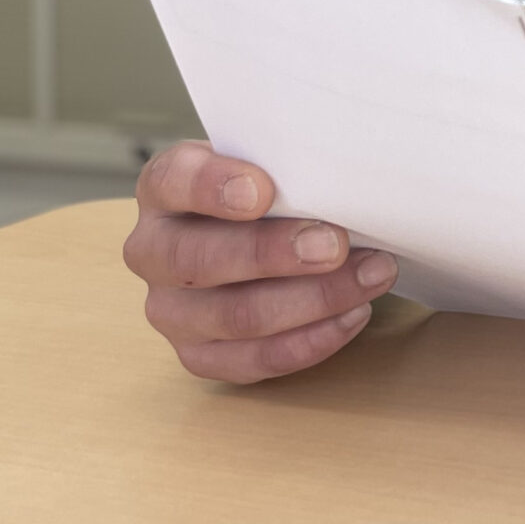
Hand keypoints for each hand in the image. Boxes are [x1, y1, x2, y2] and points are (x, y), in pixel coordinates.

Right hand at [122, 140, 396, 383]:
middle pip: (200, 260)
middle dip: (273, 253)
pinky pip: (255, 360)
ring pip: (236, 316)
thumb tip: (343, 181)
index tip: (263, 190)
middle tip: (335, 245)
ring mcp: (171, 311)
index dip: (212, 186)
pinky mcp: (199, 356)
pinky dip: (312, 340)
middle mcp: (153, 252)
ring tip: (371, 275)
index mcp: (163, 189)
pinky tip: (354, 313)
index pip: (171, 181)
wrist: (258, 234)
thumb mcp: (272, 163)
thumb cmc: (272, 189)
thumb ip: (290, 166)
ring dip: (313, 299)